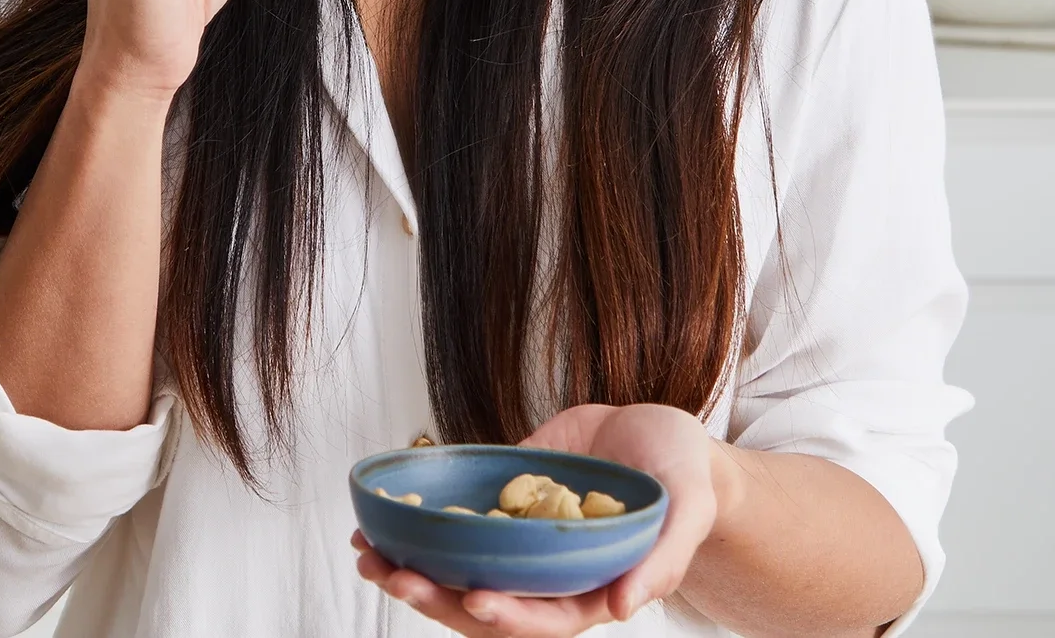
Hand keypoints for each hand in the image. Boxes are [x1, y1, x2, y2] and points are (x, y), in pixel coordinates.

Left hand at [352, 404, 726, 635]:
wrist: (661, 435)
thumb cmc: (683, 478)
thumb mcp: (688, 510)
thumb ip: (663, 560)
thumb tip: (627, 608)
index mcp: (590, 591)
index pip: (542, 620)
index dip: (508, 615)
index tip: (476, 598)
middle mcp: (546, 575)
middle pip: (485, 603)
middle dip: (437, 596)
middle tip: (393, 575)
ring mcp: (519, 542)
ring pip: (458, 570)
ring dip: (411, 568)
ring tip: (366, 555)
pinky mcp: (502, 503)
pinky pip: (456, 524)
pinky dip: (417, 525)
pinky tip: (378, 515)